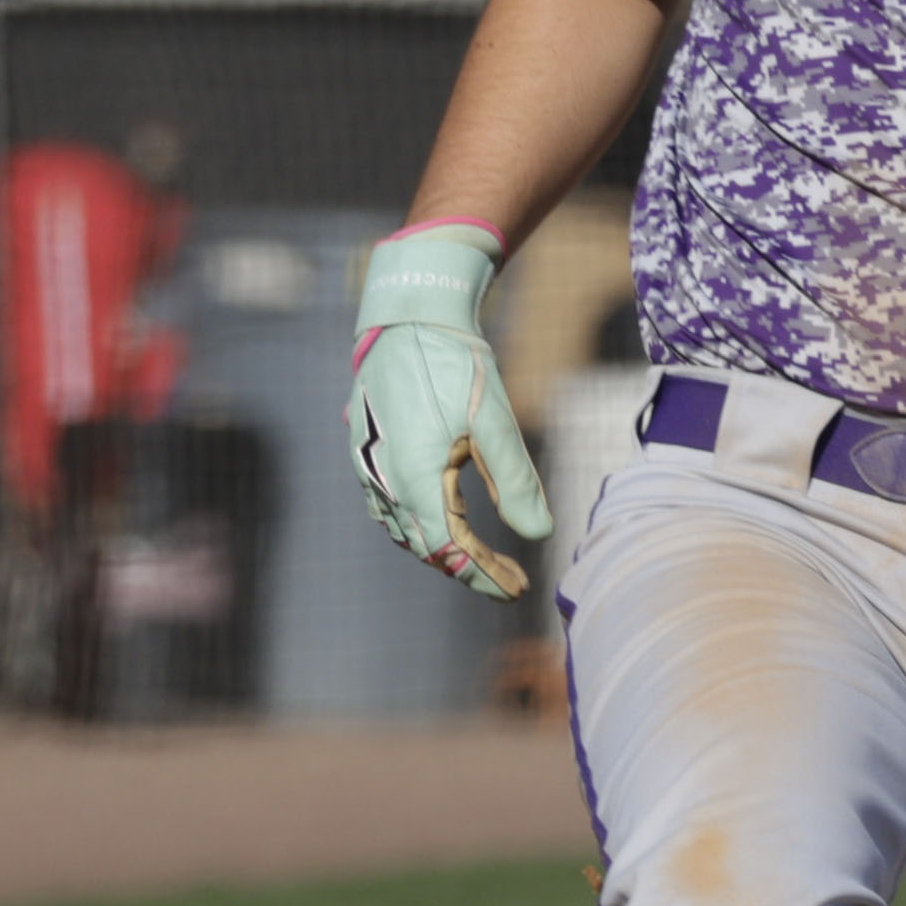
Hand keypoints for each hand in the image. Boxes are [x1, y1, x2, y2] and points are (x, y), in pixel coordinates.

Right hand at [345, 222, 550, 598]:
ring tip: (484, 559)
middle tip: (513, 579)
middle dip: (469, 568)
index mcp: (413, 479)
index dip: (484, 577)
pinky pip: (388, 506)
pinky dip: (419, 524)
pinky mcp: (365, 452)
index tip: (519, 590)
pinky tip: (443, 519)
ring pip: (404, 529)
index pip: (449, 551)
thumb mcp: (494, 421)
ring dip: (442, 549)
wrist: (409, 315)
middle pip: (425, 546)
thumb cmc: (453, 363)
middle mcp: (382, 481)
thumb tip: (540, 533)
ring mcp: (368, 467)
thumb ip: (515, 481)